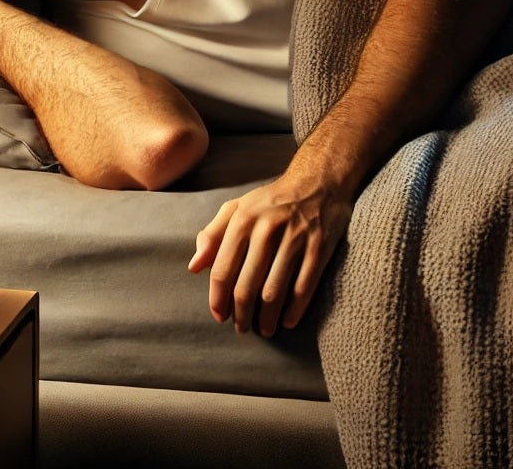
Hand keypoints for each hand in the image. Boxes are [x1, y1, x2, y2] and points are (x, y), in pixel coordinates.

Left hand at [187, 166, 351, 336]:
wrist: (316, 183)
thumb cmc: (270, 201)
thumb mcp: (237, 209)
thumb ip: (212, 235)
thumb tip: (194, 267)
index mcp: (242, 220)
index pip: (222, 268)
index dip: (218, 298)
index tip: (219, 316)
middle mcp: (266, 229)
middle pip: (247, 285)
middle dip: (241, 314)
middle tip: (241, 328)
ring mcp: (294, 239)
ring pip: (274, 292)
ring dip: (267, 318)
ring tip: (264, 329)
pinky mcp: (319, 248)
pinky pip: (304, 288)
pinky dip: (294, 310)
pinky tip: (287, 321)